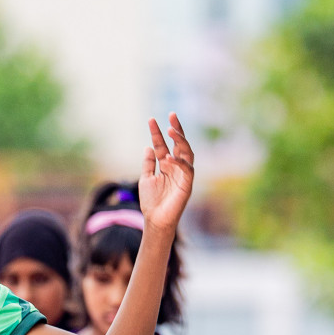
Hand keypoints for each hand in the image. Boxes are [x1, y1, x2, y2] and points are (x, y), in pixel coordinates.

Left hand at [139, 113, 193, 234]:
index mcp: (166, 165)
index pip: (162, 145)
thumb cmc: (151, 202)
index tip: (151, 120)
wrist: (155, 220)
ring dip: (180, 140)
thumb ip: (148, 163)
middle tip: (171, 115)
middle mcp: (176, 167)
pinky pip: (187, 169)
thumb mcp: (146, 178)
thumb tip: (148, 147)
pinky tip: (168, 157)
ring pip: (187, 152)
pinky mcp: (187, 184)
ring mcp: (183, 174)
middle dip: (176, 129)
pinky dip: (179, 162)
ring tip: (171, 130)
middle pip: (179, 144)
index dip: (157, 133)